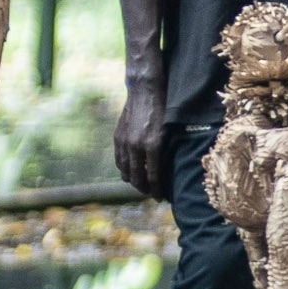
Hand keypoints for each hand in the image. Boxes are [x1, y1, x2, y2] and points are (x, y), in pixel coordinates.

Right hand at [117, 73, 169, 200]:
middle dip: (144, 189)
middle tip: (152, 194)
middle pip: (137, 177)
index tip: (161, 198)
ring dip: (133, 180)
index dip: (157, 191)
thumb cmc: (162, 109)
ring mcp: (125, 141)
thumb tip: (167, 171)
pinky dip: (124, 169)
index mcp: (153, 146)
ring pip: (125, 170)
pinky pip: (119, 159)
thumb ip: (165, 152)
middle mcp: (136, 146)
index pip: (153, 177)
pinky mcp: (118, 136)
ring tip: (141, 185)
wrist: (145, 90)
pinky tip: (129, 171)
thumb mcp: (169, 132)